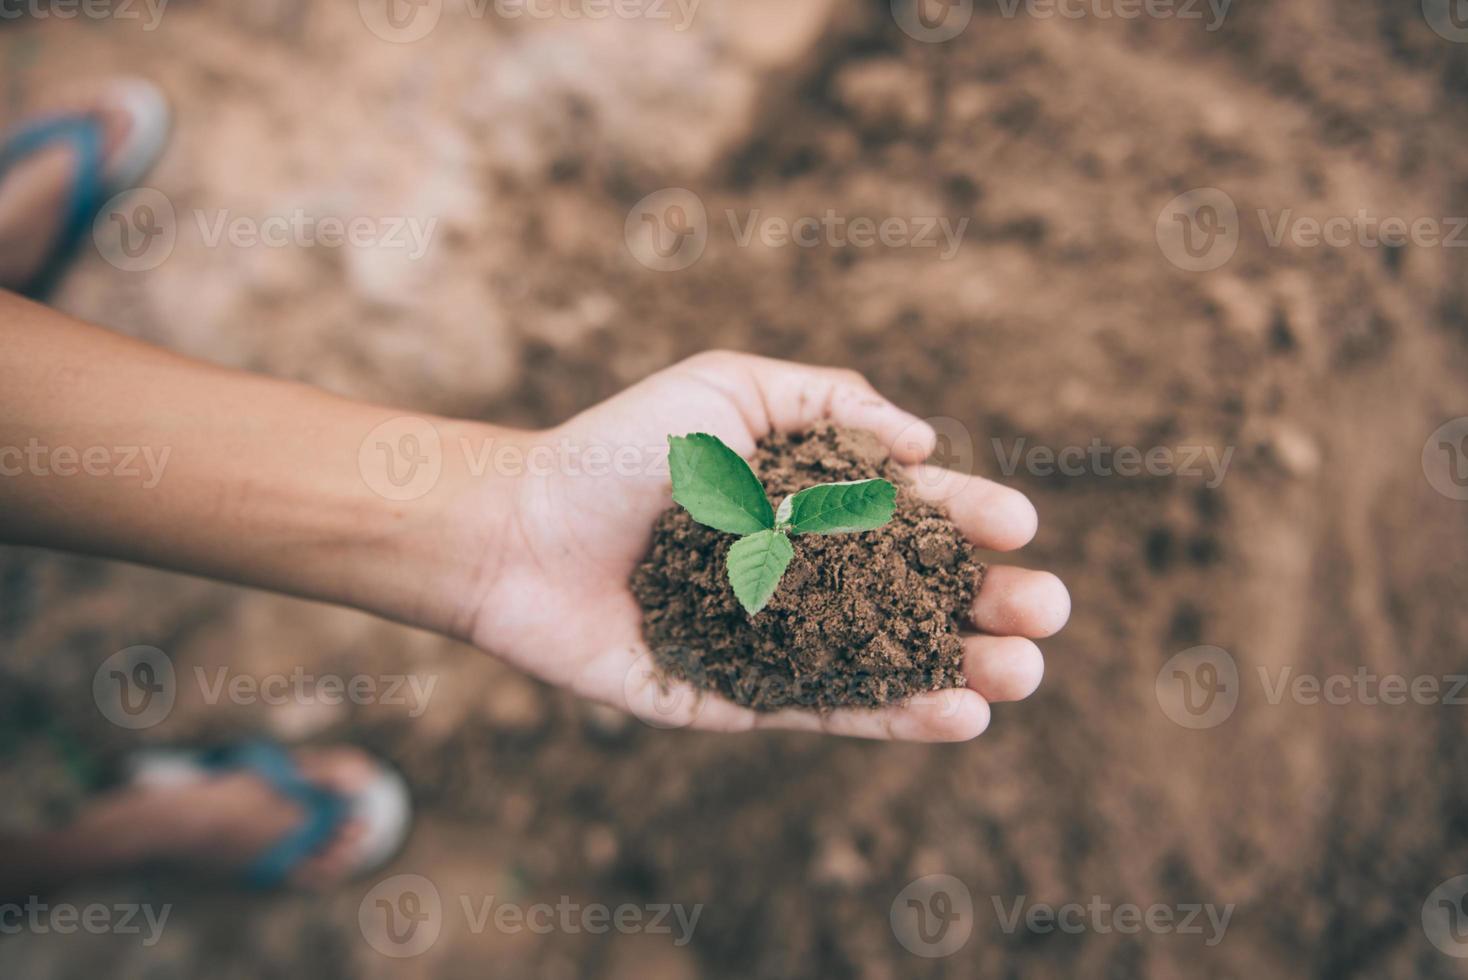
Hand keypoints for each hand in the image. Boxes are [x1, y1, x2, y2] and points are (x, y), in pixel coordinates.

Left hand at [456, 351, 1069, 741]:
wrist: (520, 531)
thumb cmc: (619, 451)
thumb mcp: (727, 389)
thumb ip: (828, 401)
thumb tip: (923, 441)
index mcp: (806, 498)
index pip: (910, 511)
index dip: (969, 516)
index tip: (1021, 524)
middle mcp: (803, 572)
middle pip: (918, 593)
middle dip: (990, 601)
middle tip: (1050, 610)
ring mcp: (780, 639)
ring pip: (891, 660)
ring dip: (965, 669)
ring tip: (1025, 672)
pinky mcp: (744, 699)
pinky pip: (832, 713)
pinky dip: (896, 718)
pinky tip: (958, 714)